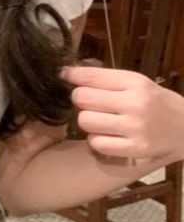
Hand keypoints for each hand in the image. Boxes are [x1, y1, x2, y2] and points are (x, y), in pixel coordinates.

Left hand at [61, 66, 183, 160]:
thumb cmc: (156, 103)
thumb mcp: (137, 83)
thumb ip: (105, 79)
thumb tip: (68, 72)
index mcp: (136, 83)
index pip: (91, 77)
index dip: (72, 76)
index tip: (65, 76)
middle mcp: (135, 104)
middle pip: (82, 98)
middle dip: (81, 100)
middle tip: (92, 103)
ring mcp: (135, 128)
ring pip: (85, 121)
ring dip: (88, 121)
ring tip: (102, 120)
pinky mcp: (134, 149)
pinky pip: (96, 143)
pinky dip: (97, 140)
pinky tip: (109, 136)